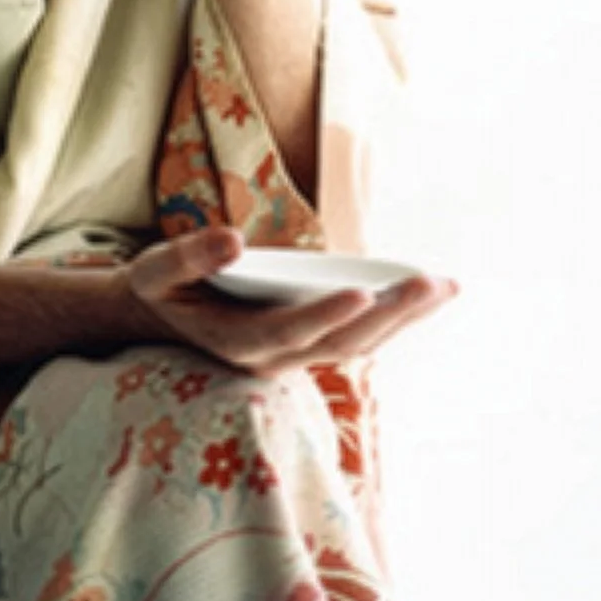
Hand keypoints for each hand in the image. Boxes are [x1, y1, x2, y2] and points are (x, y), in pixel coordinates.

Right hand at [124, 227, 457, 375]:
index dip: (326, 315)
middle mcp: (271, 360)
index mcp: (235, 343)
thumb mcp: (157, 270)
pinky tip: (422, 293)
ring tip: (444, 285)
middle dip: (389, 314)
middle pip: (340, 345)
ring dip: (402, 319)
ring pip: (357, 347)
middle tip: (431, 282)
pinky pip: (356, 338)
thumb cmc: (159, 289)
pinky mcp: (305, 346)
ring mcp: (292, 358)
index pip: (289, 332)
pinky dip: (391, 318)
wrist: (156, 320)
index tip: (361, 291)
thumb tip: (233, 239)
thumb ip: (190, 257)